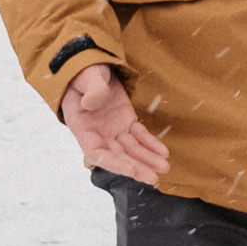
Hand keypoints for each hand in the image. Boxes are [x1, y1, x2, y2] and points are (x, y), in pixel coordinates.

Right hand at [61, 59, 169, 185]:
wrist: (92, 66)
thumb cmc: (84, 73)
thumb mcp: (87, 79)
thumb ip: (92, 91)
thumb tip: (93, 103)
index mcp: (82, 127)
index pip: (97, 153)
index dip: (114, 164)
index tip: (131, 171)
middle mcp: (98, 134)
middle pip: (118, 156)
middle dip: (135, 167)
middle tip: (153, 179)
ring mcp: (113, 129)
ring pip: (131, 149)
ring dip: (147, 159)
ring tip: (165, 168)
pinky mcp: (125, 121)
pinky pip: (140, 135)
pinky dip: (151, 144)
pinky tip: (164, 153)